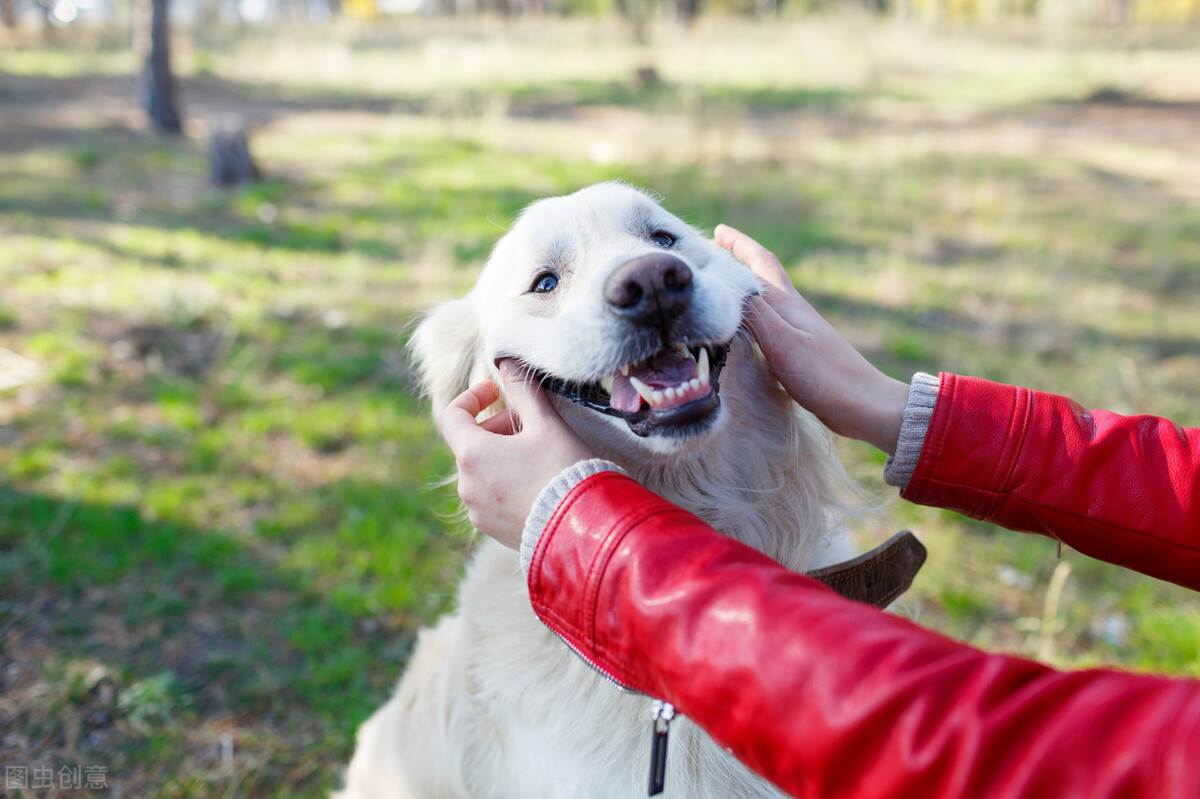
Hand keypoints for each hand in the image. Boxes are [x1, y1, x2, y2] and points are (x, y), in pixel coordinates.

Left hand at [438, 361, 594, 548]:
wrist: (583, 530)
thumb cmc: (565, 470)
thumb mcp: (546, 423)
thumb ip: (522, 389)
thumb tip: (507, 362)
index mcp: (473, 455)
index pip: (452, 416)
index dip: (472, 398)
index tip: (495, 392)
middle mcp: (467, 485)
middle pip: (469, 444)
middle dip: (496, 427)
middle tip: (531, 424)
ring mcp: (477, 511)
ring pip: (481, 471)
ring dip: (501, 455)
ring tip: (538, 455)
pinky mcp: (492, 530)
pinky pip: (491, 497)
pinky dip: (505, 482)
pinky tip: (538, 483)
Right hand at [716, 224, 909, 454]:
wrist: (863, 404)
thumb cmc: (823, 375)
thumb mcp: (782, 341)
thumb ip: (754, 313)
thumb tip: (725, 285)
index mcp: (788, 303)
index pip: (759, 264)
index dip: (739, 245)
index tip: (719, 230)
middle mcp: (793, 310)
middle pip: (764, 275)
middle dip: (741, 259)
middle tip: (718, 249)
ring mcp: (799, 330)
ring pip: (766, 298)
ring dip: (745, 286)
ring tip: (724, 284)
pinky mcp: (801, 351)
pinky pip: (769, 321)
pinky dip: (752, 315)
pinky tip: (746, 327)